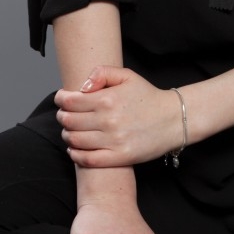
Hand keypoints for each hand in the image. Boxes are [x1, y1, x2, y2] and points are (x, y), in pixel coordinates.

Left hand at [55, 66, 182, 166]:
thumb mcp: (127, 76)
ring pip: (75, 140)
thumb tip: (82, 87)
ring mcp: (113, 141)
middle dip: (62, 117)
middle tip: (64, 115)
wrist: (174, 119)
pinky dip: (76, 155)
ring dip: (67, 135)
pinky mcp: (119, 157)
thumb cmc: (148, 97)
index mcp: (107, 99)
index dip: (60, 100)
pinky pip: (87, 160)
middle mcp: (108, 121)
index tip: (61, 100)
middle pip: (68, 121)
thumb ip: (102, 73)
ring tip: (70, 131)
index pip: (69, 102)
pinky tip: (75, 149)